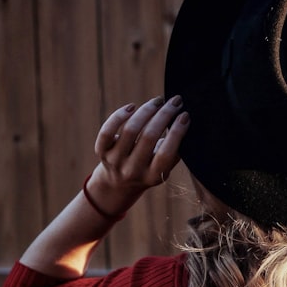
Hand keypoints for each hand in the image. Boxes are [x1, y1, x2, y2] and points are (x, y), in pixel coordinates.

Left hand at [86, 95, 189, 215]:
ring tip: (158, 101)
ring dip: (147, 110)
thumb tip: (185, 122)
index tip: (185, 115)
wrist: (118, 185)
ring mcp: (115, 161)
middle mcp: (132, 171)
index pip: (166, 153)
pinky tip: (132, 107)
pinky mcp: (101, 152)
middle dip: (165, 115)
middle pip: (149, 137)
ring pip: (131, 130)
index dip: (177, 132)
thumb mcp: (164, 169)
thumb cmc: (149, 169)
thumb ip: (175, 152)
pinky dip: (119, 116)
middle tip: (175, 101)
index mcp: (152, 177)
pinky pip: (107, 131)